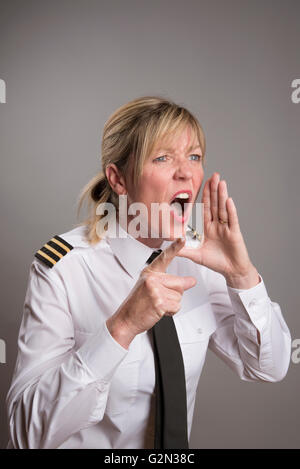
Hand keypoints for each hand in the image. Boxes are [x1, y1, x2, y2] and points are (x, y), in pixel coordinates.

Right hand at [106, 237, 196, 348]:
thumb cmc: (138, 304)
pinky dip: (170, 312)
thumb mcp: (151, 288)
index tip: (182, 238)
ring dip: (172, 304)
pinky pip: (176, 306)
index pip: (164, 257)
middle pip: (180, 283)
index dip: (175, 247)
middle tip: (160, 299)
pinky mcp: (159, 301)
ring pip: (179, 297)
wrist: (126, 319)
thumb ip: (170, 282)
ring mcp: (155, 289)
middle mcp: (152, 278)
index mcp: (150, 272)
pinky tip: (158, 311)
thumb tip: (191, 281)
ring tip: (157, 305)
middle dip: (175, 294)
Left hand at [178, 173, 259, 288]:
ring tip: (221, 182)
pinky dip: (230, 211)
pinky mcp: (235, 234)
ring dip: (222, 196)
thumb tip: (170, 247)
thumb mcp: (196, 255)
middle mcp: (219, 225)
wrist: (232, 271)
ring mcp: (227, 228)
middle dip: (214, 190)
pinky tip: (228, 201)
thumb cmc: (217, 262)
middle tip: (214, 175)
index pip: (206, 208)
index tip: (204, 183)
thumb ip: (184, 250)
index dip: (205, 196)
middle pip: (216, 204)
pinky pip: (232, 221)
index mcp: (209, 228)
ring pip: (224, 209)